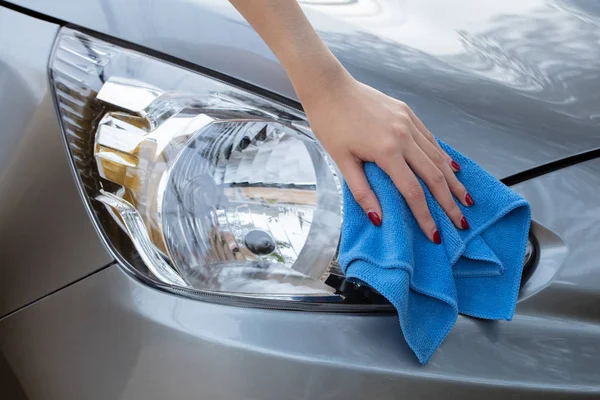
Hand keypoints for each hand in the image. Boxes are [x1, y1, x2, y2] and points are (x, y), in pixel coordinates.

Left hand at [302, 75, 473, 243]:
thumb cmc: (331, 124)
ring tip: (466, 199)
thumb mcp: (342, 161)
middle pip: (434, 175)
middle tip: (462, 222)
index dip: (425, 215)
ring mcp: (408, 122)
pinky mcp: (407, 113)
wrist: (330, 87)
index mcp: (386, 151)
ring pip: (438, 156)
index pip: (413, 191)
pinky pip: (431, 139)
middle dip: (449, 202)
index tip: (434, 234)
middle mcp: (403, 136)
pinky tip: (453, 168)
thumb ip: (362, 192)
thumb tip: (379, 219)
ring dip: (453, 180)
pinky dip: (443, 155)